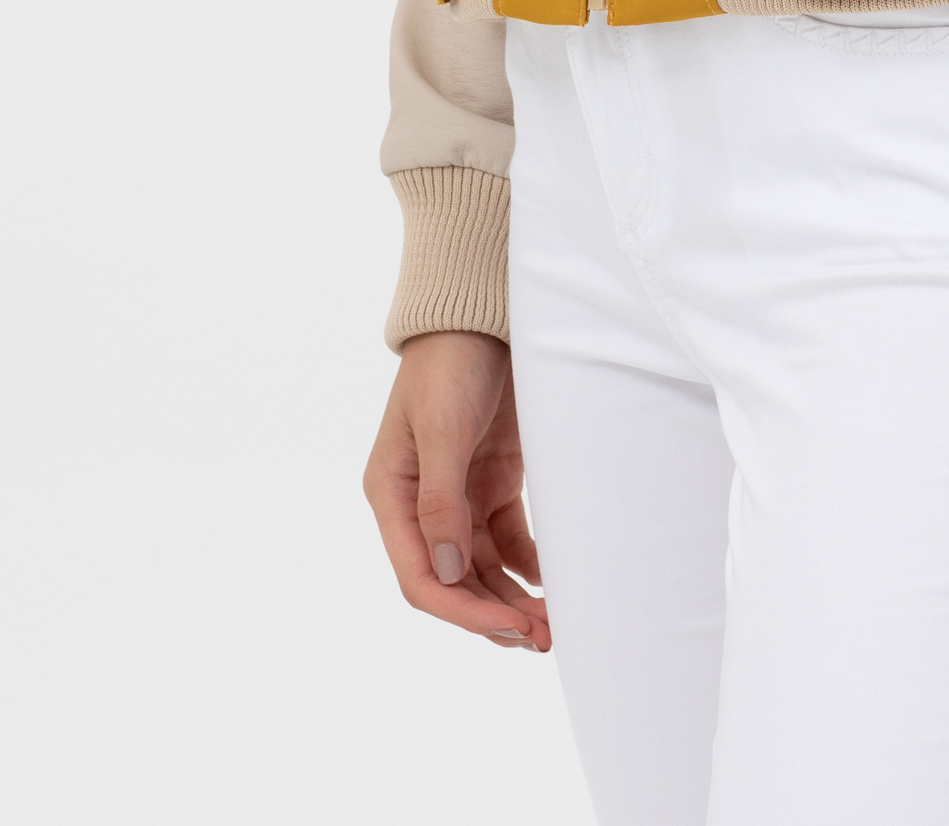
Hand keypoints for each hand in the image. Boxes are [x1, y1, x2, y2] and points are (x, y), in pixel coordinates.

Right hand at [363, 330, 551, 651]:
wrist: (481, 312)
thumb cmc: (449, 361)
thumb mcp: (441, 427)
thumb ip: (442, 500)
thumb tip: (449, 573)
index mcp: (393, 497)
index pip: (423, 578)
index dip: (464, 613)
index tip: (510, 628)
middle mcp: (423, 505)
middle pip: (457, 582)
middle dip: (496, 614)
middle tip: (544, 638)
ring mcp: (461, 495)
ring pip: (486, 569)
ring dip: (515, 597)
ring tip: (554, 623)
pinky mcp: (495, 480)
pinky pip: (510, 539)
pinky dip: (530, 564)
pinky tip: (553, 579)